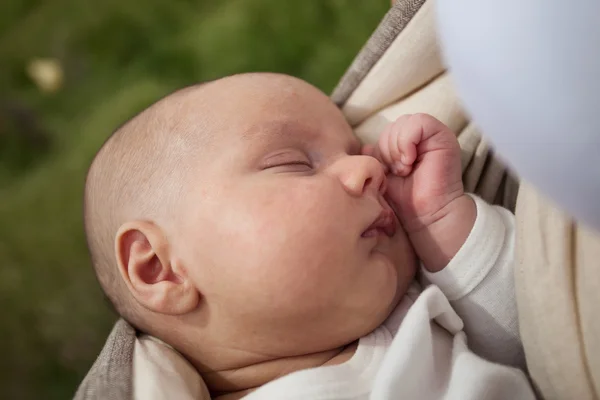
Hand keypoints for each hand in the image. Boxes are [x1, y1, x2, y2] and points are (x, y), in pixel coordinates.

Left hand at [362, 113, 463, 232]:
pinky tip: (410, 162)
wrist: (426, 215)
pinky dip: (407, 141)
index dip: (381, 150)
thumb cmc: (406, 200)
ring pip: (404, 122)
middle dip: (388, 149)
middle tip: (398, 171)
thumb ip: (376, 159)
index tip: (389, 172)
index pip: (387, 131)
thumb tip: (365, 147)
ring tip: (404, 169)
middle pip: (394, 125)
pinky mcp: (443, 136)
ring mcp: (434, 135)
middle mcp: (423, 137)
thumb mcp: (383, 176)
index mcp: (410, 144)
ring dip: (397, 148)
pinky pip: (419, 122)